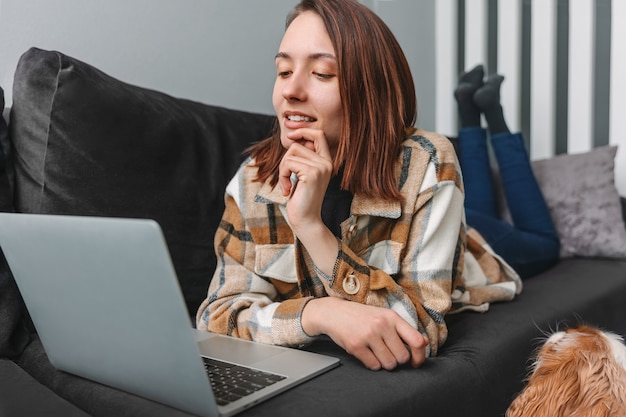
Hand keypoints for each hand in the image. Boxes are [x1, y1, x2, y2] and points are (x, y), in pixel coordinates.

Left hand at [278, 128, 332, 230]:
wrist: (306, 220)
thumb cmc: (301, 200)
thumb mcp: (302, 175)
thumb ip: (302, 158)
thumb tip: (294, 138)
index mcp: (327, 162)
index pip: (319, 135)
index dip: (303, 130)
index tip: (291, 135)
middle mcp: (327, 163)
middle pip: (297, 145)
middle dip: (285, 161)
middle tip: (286, 178)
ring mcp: (321, 167)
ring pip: (291, 153)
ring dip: (283, 170)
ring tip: (286, 185)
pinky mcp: (312, 173)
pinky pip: (288, 164)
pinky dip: (282, 176)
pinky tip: (286, 190)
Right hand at [302, 297, 428, 370]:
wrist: (334, 312)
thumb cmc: (362, 316)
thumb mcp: (384, 316)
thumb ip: (404, 329)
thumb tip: (425, 342)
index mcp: (392, 317)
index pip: (417, 340)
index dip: (420, 356)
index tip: (415, 362)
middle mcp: (382, 325)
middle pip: (403, 357)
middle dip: (397, 360)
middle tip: (389, 354)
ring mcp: (368, 335)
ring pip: (389, 364)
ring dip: (385, 363)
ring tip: (377, 353)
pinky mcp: (356, 346)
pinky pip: (374, 366)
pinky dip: (372, 364)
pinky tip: (367, 355)